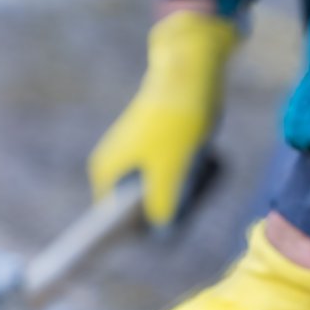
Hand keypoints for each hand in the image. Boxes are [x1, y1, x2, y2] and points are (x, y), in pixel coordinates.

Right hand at [87, 6, 237, 227]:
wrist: (190, 70)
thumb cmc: (177, 122)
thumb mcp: (171, 171)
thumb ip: (163, 208)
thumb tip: (160, 238)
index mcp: (106, 175)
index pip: (118, 224)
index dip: (145, 232)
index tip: (174, 231)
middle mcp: (112, 167)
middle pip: (139, 208)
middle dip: (171, 206)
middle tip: (196, 191)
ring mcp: (131, 155)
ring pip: (158, 189)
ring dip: (183, 187)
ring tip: (201, 167)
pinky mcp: (150, 144)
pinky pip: (167, 171)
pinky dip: (186, 170)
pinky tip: (202, 155)